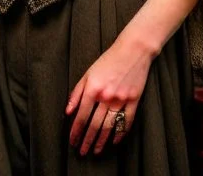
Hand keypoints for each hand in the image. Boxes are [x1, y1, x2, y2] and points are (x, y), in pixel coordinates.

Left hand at [65, 37, 154, 155]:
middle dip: (87, 140)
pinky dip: (120, 133)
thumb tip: (68, 111)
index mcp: (93, 89)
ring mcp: (121, 99)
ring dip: (101, 141)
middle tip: (82, 152)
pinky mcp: (134, 100)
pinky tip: (114, 141)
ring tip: (96, 151)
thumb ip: (77, 93)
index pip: (81, 116)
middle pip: (95, 125)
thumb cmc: (109, 60)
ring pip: (109, 126)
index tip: (72, 141)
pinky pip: (127, 121)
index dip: (75, 131)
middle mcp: (106, 96)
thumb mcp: (88, 73)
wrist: (133, 50)